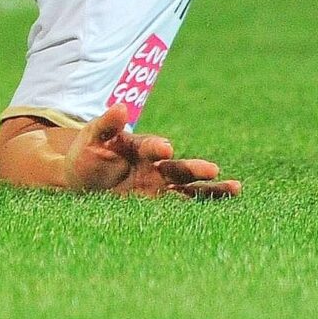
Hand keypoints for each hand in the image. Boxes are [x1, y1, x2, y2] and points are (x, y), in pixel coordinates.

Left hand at [60, 104, 241, 200]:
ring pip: (189, 188)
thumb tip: (122, 106)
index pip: (151, 146)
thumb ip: (107, 124)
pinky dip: (198, 209)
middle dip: (194, 168)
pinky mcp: (158, 203)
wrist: (81, 180)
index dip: (156, 146)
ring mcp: (159, 186)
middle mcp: (155, 166)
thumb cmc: (87, 154)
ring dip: (211, 188)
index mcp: (140, 147)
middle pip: (177, 167)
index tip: (164, 147)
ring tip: (236, 188)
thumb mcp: (92, 137)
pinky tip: (221, 212)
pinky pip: (181, 206)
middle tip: (213, 169)